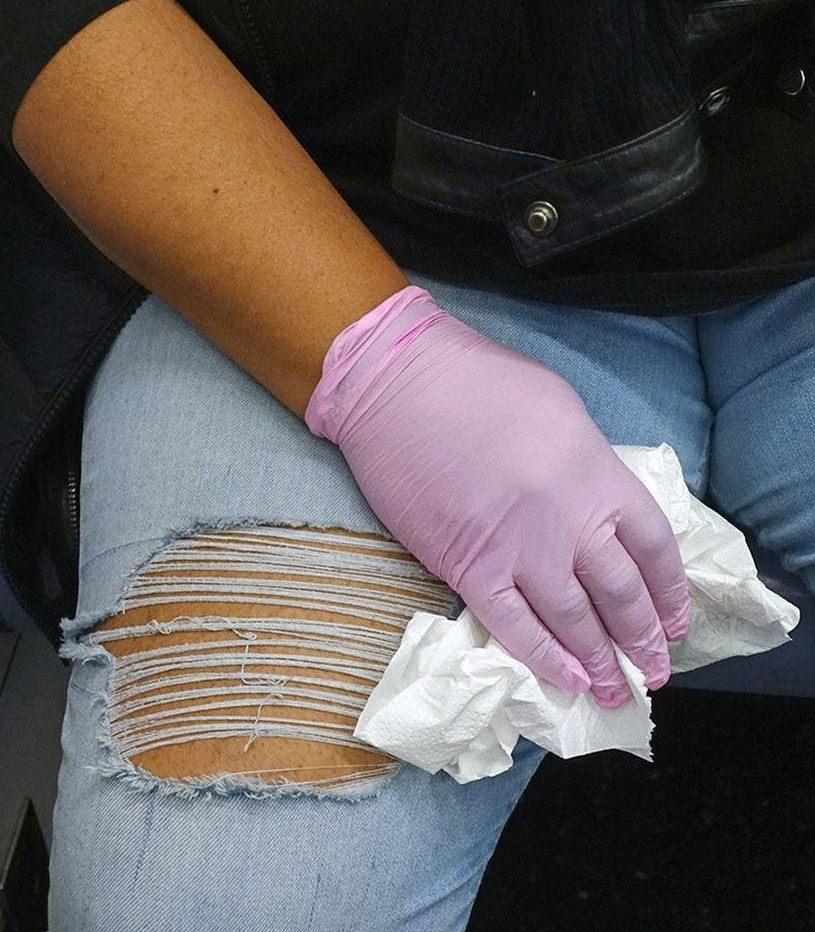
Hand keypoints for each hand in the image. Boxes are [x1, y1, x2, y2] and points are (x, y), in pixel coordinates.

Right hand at [306, 287, 689, 705]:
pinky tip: (567, 681)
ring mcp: (520, 550)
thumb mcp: (562, 409)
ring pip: (574, 622)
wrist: (399, 387)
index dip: (670, 593)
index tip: (674, 621)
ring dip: (601, 663)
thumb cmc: (479, 382)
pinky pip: (515, 627)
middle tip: (654, 670)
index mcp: (599, 475)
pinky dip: (545, 659)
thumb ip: (589, 466)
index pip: (654, 548)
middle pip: (621, 595)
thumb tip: (597, 509)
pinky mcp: (468, 569)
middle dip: (642, 640)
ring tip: (617, 690)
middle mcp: (570, 521)